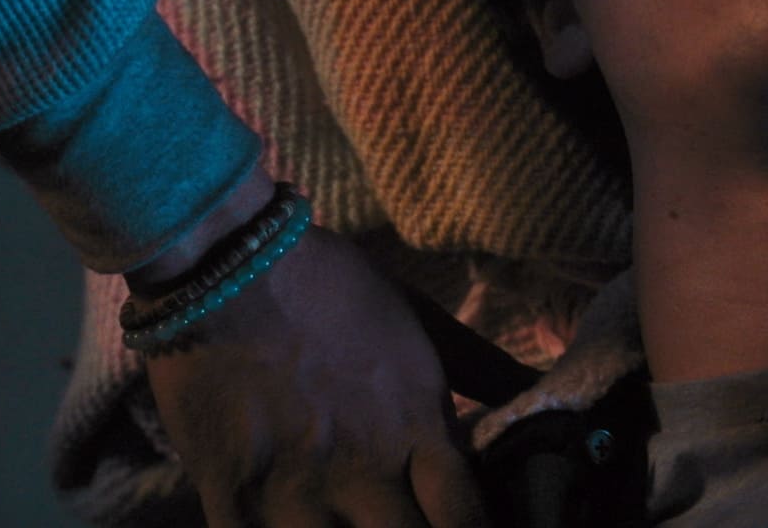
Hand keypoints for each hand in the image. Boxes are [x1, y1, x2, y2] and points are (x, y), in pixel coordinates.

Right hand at [144, 225, 491, 526]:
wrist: (225, 266)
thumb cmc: (332, 288)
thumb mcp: (421, 320)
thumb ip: (482, 366)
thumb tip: (541, 388)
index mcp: (416, 427)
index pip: (466, 519)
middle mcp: (363, 472)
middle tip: (406, 523)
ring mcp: (294, 494)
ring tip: (351, 524)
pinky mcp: (230, 501)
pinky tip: (290, 527)